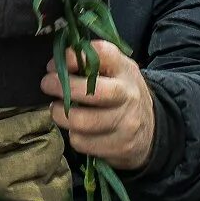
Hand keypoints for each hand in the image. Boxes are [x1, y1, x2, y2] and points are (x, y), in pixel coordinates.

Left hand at [43, 40, 155, 170]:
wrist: (152, 130)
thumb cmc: (122, 95)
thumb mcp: (115, 72)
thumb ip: (91, 64)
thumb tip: (55, 67)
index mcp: (125, 70)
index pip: (101, 54)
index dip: (73, 57)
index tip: (56, 64)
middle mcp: (128, 95)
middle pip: (91, 91)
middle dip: (62, 87)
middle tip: (47, 85)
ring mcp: (126, 123)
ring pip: (81, 121)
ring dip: (60, 115)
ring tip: (57, 110)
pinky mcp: (120, 147)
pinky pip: (82, 142)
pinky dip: (74, 135)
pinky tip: (77, 130)